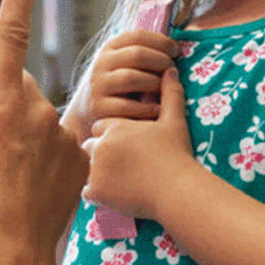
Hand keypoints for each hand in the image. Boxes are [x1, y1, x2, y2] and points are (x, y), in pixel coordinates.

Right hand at [0, 0, 88, 264]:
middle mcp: (35, 107)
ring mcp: (62, 131)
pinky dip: (47, 158)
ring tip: (11, 177)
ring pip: (38, 119)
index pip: (11, 34)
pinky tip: (34, 186)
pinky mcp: (81, 153)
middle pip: (19, 89)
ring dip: (26, 138)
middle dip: (6, 108)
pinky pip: (59, 143)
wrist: (9, 248)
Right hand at [64, 29, 178, 143]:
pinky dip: (146, 108)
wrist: (97, 112)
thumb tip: (176, 46)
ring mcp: (98, 85)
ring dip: (154, 83)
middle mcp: (101, 63)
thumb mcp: (131, 64)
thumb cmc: (126, 86)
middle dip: (161, 61)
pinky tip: (158, 109)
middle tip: (173, 71)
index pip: (137, 35)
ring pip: (130, 78)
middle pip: (137, 54)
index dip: (161, 41)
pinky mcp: (99, 107)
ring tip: (165, 90)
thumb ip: (148, 53)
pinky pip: (126, 106)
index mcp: (111, 47)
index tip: (176, 50)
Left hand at [82, 68, 194, 219]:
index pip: (101, 128)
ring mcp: (96, 169)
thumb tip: (170, 70)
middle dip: (102, 154)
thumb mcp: (174, 120)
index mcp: (115, 127)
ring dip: (98, 173)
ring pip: (87, 169)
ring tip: (119, 181)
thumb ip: (170, 93)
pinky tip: (115, 194)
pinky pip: (87, 192)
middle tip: (122, 165)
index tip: (126, 146)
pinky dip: (98, 194)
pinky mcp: (96, 191)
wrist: (177, 189)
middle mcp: (100, 145)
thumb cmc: (176, 154)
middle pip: (91, 147)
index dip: (112, 136)